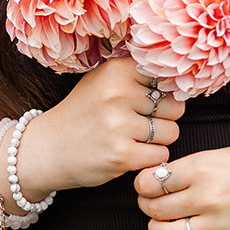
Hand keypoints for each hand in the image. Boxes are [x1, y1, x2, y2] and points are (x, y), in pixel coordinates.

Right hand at [15, 57, 185, 196]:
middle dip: (163, 118)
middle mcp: (118, 94)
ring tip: (133, 138)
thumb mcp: (103, 81)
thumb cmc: (83, 113)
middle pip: (174, 106)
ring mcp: (119, 125)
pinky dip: (150, 159)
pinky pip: (161, 156)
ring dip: (158, 140)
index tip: (148, 101)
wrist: (48, 149)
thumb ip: (137, 75)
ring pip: (171, 132)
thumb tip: (181, 79)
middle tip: (138, 124)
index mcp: (117, 70)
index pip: (167, 78)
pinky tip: (130, 154)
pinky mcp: (121, 155)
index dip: (164, 93)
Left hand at [133, 142, 229, 229]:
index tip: (148, 182)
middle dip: (148, 205)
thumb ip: (199, 166)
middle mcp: (208, 198)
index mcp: (206, 167)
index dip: (144, 182)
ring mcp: (219, 228)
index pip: (153, 179)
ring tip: (162, 223)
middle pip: (154, 207)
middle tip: (152, 201)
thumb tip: (167, 178)